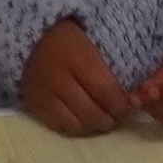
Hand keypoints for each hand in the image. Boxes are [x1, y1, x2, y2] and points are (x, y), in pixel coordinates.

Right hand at [21, 18, 134, 135]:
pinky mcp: (34, 105)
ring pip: (76, 125)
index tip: (130, 104)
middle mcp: (59, 80)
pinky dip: (74, 126)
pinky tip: (81, 118)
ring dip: (93, 125)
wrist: (28, 37)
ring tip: (100, 118)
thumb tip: (134, 94)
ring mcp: (44, 95)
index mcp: (78, 59)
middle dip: (110, 118)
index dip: (122, 105)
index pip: (107, 93)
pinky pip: (58, 126)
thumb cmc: (69, 37)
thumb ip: (113, 65)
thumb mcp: (94, 40)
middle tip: (116, 114)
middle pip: (92, 113)